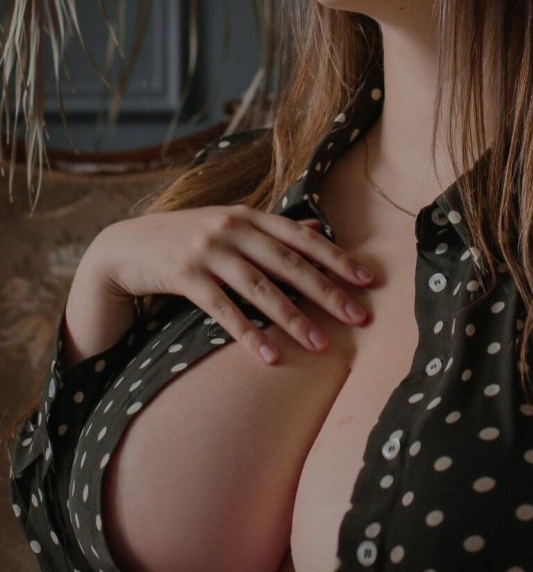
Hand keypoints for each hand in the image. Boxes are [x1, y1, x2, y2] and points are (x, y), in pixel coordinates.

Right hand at [89, 205, 374, 364]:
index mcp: (248, 216)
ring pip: (260, 288)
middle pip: (289, 263)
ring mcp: (207, 251)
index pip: (301, 238)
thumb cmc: (187, 237)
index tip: (367, 280)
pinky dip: (248, 333)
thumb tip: (319, 228)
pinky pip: (223, 309)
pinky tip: (268, 355)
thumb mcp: (229, 224)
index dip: (336, 258)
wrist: (126, 245)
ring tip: (322, 344)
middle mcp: (232, 228)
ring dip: (294, 318)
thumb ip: (273, 228)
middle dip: (327, 291)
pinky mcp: (184, 275)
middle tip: (360, 316)